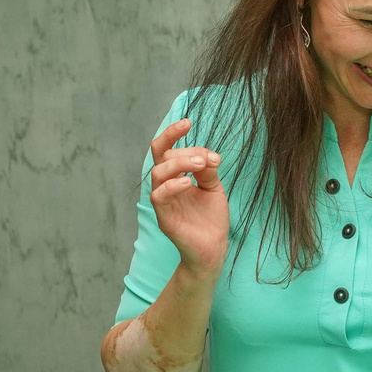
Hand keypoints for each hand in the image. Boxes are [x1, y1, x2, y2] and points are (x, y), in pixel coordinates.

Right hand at [146, 119, 229, 276]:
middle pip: (159, 157)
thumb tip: (205, 156)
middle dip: (180, 148)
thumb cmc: (211, 218)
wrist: (213, 248)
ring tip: (199, 166)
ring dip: (178, 164)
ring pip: (157, 174)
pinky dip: (173, 186)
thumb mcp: (213, 188)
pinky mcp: (164, 218)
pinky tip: (189, 184)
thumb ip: (207, 170)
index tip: (188, 123)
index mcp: (175, 176)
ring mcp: (163, 202)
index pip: (165, 149)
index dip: (172, 133)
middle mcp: (166, 186)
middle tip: (204, 158)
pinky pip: (159, 196)